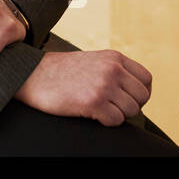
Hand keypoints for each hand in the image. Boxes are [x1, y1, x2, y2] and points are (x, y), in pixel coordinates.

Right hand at [14, 50, 152, 125]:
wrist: (33, 74)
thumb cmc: (61, 72)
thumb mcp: (93, 61)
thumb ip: (114, 69)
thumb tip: (136, 91)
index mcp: (113, 57)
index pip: (146, 79)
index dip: (139, 93)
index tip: (126, 98)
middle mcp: (112, 69)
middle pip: (142, 97)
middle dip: (130, 106)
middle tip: (111, 106)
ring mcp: (103, 85)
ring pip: (131, 110)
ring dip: (117, 114)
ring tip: (98, 108)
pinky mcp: (93, 102)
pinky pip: (116, 121)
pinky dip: (105, 121)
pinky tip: (90, 112)